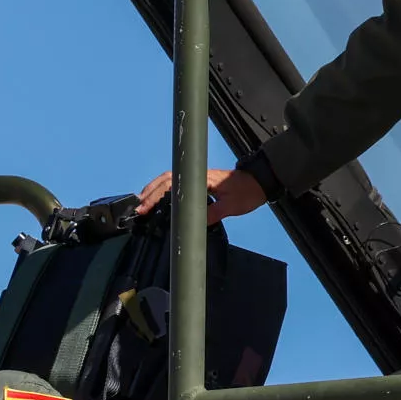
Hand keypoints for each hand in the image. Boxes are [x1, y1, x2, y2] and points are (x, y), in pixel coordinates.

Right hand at [134, 168, 265, 222]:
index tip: (146, 207)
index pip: (172, 183)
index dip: (156, 194)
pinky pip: (179, 183)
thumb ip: (213, 214)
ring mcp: (199, 177)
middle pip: (166, 179)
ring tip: (144, 202)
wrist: (261, 182)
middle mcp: (198, 175)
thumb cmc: (249, 192)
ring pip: (171, 179)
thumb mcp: (232, 206)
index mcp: (202, 179)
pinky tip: (162, 199)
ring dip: (156, 189)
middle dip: (150, 191)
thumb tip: (194, 224)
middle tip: (139, 207)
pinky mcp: (202, 182)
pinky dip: (166, 190)